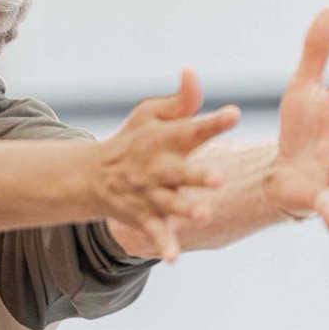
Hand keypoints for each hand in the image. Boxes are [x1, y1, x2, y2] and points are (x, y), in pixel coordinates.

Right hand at [96, 69, 239, 261]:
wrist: (94, 175)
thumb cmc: (135, 140)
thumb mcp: (151, 115)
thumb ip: (180, 100)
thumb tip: (192, 71)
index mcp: (165, 139)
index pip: (192, 128)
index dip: (214, 122)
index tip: (234, 114)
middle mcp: (159, 167)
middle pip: (180, 171)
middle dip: (198, 175)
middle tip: (218, 177)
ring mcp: (151, 193)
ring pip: (170, 203)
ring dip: (185, 209)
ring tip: (203, 214)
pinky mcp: (144, 215)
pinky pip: (154, 232)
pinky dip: (162, 245)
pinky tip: (172, 258)